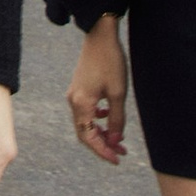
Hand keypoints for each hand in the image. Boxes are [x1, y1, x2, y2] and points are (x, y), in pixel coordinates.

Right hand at [68, 11, 127, 162]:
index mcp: (81, 104)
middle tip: (121, 152)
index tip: (117, 159)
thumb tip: (116, 141)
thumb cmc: (111, 62)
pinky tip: (108, 117)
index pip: (89, 138)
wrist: (100, 36)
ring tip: (119, 139)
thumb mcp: (118, 93)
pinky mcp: (79, 89)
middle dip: (103, 144)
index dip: (103, 151)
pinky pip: (85, 112)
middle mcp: (73, 102)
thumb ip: (117, 120)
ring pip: (86, 123)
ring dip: (101, 133)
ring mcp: (74, 95)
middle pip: (85, 133)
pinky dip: (97, 120)